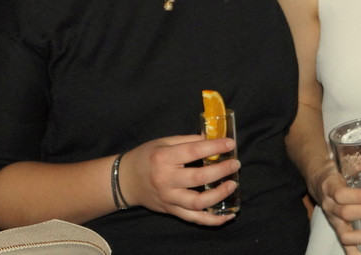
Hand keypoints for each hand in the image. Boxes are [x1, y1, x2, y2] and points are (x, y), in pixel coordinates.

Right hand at [118, 134, 239, 224]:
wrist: (126, 181)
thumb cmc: (146, 157)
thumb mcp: (163, 142)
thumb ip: (187, 141)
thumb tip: (212, 139)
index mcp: (164, 158)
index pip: (193, 151)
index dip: (214, 147)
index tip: (230, 143)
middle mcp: (166, 180)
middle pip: (199, 177)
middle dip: (221, 170)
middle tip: (235, 164)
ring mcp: (169, 198)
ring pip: (198, 203)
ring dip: (219, 195)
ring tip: (232, 185)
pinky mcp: (171, 211)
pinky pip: (194, 219)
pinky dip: (213, 220)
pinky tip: (227, 215)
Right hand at [312, 161, 360, 250]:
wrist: (319, 179)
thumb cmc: (336, 170)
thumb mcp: (351, 161)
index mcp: (330, 186)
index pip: (341, 194)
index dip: (359, 196)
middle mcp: (329, 205)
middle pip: (346, 213)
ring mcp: (333, 220)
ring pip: (345, 234)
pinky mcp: (338, 229)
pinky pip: (345, 245)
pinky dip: (355, 254)